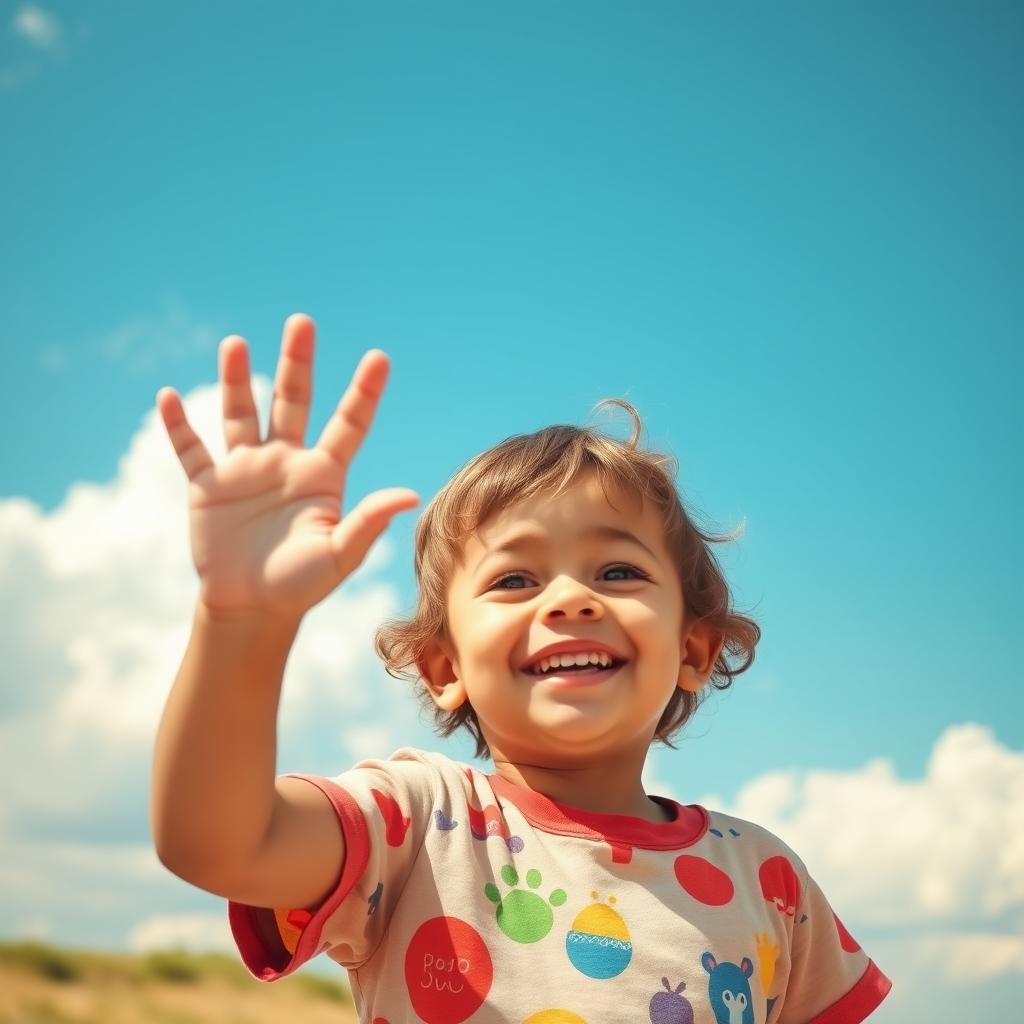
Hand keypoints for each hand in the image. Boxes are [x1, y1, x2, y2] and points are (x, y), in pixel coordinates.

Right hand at [156, 313, 418, 620]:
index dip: (363, 392)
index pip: (348, 424)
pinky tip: (168, 398)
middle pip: (292, 401)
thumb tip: (409, 495)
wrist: (252, 609)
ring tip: (234, 343)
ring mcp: (246, 470)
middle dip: (296, 363)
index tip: (379, 358)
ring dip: (235, 379)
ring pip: (240, 413)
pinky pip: (191, 450)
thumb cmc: (302, 585)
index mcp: (323, 475)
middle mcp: (286, 462)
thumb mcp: (339, 555)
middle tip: (302, 322)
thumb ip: (368, 523)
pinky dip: (178, 426)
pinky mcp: (208, 487)